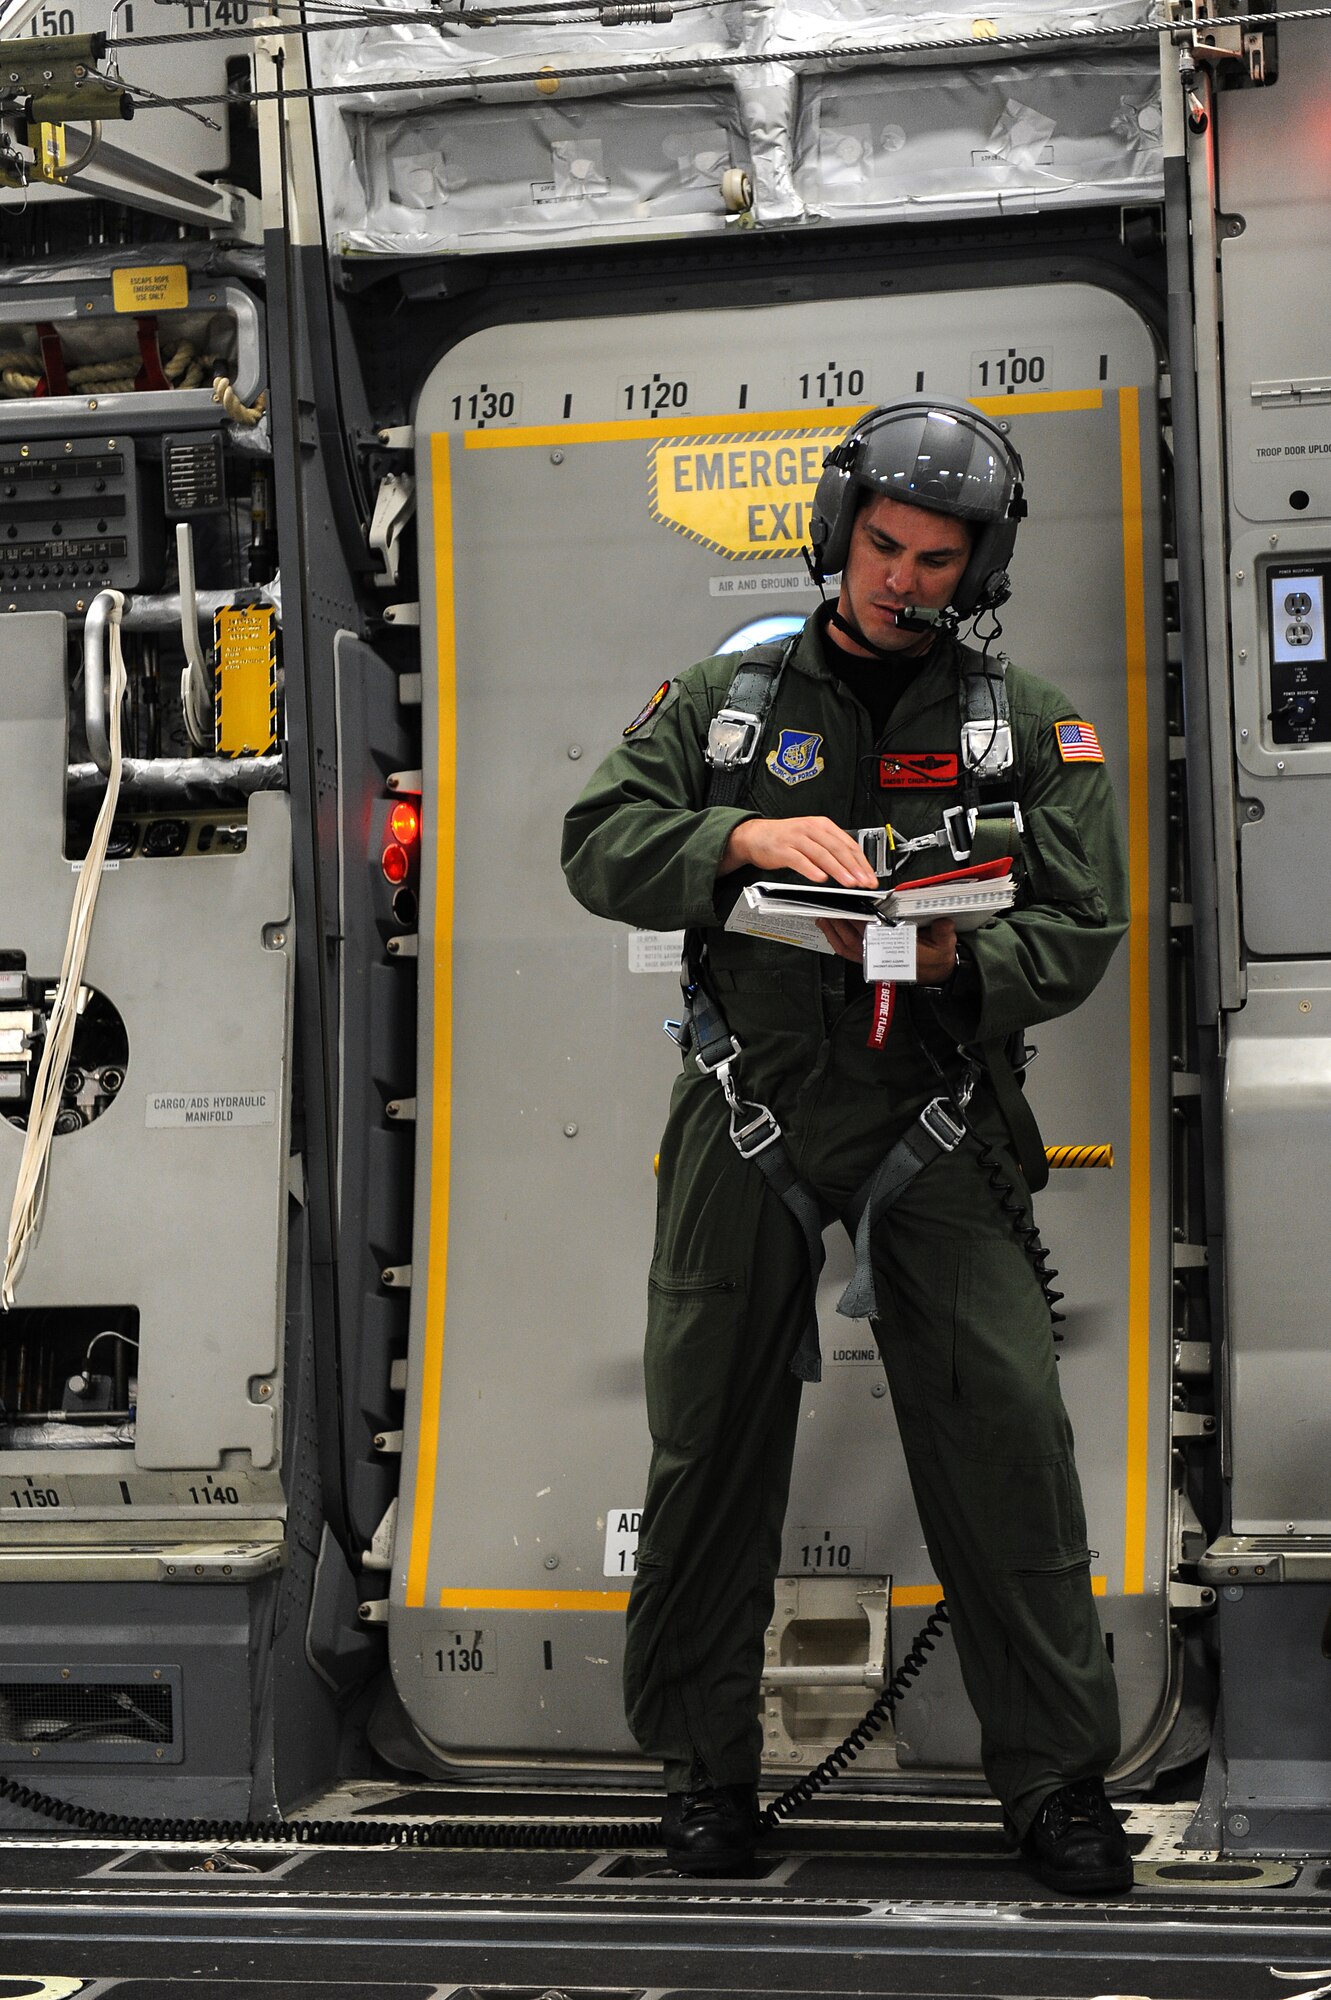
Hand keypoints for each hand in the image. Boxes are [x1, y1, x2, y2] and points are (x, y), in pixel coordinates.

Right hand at [719, 816, 878, 886]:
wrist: (756, 835)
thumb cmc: (786, 838)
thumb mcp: (812, 837)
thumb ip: (831, 848)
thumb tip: (852, 866)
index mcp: (822, 825)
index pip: (848, 843)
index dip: (861, 861)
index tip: (870, 875)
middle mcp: (811, 829)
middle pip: (838, 849)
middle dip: (854, 867)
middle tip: (864, 882)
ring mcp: (797, 838)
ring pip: (822, 854)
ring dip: (838, 870)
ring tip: (849, 882)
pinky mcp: (783, 849)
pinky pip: (800, 860)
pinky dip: (811, 870)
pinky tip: (820, 878)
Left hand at [815, 914, 958, 978]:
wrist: (937, 972)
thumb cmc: (936, 958)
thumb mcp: (945, 944)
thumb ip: (943, 932)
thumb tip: (942, 923)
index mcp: (894, 950)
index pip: (871, 933)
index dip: (858, 920)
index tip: (850, 908)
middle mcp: (880, 956)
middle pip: (851, 939)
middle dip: (838, 923)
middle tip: (829, 908)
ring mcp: (872, 960)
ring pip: (845, 947)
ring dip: (832, 932)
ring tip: (824, 918)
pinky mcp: (870, 961)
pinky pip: (846, 953)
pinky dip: (836, 941)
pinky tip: (831, 931)